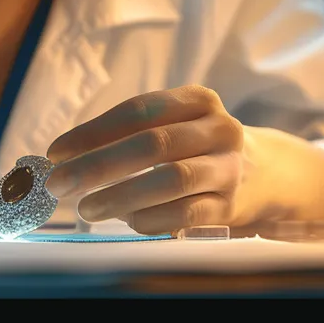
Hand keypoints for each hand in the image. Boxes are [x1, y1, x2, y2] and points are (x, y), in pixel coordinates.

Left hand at [44, 86, 252, 234]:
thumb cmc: (199, 147)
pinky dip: (149, 219)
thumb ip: (128, 136)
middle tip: (59, 184)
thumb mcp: (176, 125)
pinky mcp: (232, 205)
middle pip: (151, 144)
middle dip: (98, 165)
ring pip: (170, 179)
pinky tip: (126, 222)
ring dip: (120, 196)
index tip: (56, 152)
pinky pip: (185, 213)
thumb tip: (64, 160)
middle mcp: (218, 128)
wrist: (267, 174)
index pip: (138, 111)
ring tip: (86, 209)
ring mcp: (229, 167)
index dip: (93, 132)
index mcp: (197, 100)